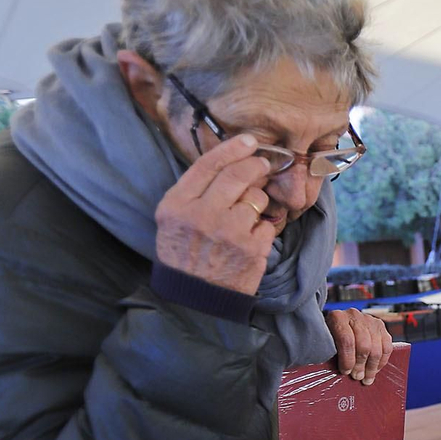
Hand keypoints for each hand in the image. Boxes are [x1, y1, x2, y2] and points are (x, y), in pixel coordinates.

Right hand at [154, 134, 274, 294]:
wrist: (195, 298)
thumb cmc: (185, 254)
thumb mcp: (173, 219)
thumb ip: (194, 192)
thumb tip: (230, 162)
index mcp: (177, 205)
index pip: (208, 164)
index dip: (232, 148)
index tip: (249, 141)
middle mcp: (202, 215)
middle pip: (238, 175)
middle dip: (255, 165)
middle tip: (262, 165)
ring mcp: (229, 232)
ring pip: (257, 198)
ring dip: (258, 201)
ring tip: (247, 215)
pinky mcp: (252, 249)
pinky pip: (267, 223)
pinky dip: (263, 227)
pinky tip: (250, 239)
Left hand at [327, 308, 393, 383]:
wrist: (337, 323)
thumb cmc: (329, 336)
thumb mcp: (325, 342)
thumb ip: (331, 352)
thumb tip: (344, 371)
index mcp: (337, 317)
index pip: (347, 340)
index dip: (347, 360)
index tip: (346, 372)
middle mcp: (354, 315)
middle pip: (364, 345)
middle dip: (361, 365)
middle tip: (357, 377)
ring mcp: (369, 320)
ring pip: (376, 348)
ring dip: (372, 367)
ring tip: (366, 377)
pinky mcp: (381, 326)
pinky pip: (387, 347)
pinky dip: (381, 361)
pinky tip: (375, 369)